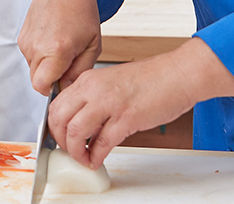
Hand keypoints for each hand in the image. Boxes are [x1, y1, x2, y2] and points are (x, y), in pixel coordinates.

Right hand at [17, 0, 101, 94]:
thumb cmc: (81, 9)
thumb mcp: (93, 44)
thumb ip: (80, 71)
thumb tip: (67, 88)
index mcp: (56, 50)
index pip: (42, 87)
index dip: (54, 89)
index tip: (65, 82)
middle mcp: (37, 46)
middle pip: (37, 80)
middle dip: (52, 78)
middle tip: (69, 62)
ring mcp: (26, 41)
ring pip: (33, 69)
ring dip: (47, 66)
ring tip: (62, 47)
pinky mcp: (21, 37)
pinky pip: (30, 57)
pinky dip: (41, 55)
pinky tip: (53, 39)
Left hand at [49, 37, 233, 168]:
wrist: (178, 74)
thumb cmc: (152, 78)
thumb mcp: (111, 81)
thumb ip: (94, 99)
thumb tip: (81, 123)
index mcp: (88, 79)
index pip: (56, 105)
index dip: (54, 126)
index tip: (60, 138)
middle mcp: (94, 89)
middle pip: (59, 119)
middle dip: (60, 141)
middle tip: (68, 151)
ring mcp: (109, 103)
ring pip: (75, 132)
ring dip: (75, 152)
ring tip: (83, 159)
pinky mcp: (126, 118)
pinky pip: (101, 143)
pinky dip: (96, 156)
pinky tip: (98, 160)